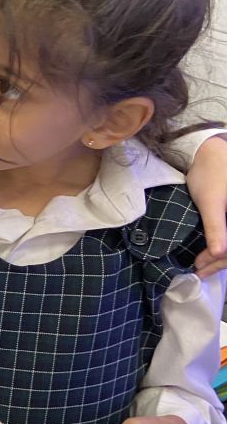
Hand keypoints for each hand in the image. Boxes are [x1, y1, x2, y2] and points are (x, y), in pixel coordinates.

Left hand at [186, 136, 226, 277]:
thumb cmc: (210, 173)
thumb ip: (216, 228)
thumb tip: (218, 254)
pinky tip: (212, 254)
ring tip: (201, 266)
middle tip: (198, 270)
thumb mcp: (211, 202)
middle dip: (221, 261)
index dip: (221, 260)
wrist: (210, 152)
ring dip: (223, 257)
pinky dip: (224, 245)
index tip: (200, 267)